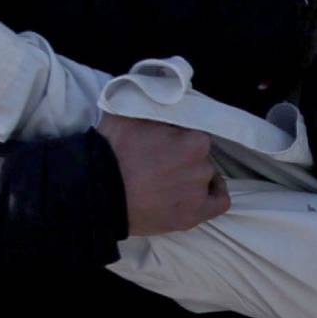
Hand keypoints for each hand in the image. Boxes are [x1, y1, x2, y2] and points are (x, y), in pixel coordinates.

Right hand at [96, 113, 230, 236]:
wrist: (97, 191)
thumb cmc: (113, 150)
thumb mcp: (133, 114)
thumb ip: (158, 109)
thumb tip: (165, 102)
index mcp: (194, 141)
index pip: (195, 135)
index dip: (179, 138)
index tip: (165, 143)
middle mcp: (202, 166)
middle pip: (200, 158)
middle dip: (183, 157)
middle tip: (161, 162)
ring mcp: (198, 193)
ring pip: (205, 178)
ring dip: (192, 176)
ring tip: (170, 181)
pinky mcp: (193, 215)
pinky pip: (219, 203)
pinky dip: (213, 195)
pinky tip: (201, 192)